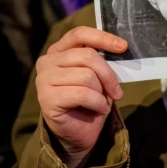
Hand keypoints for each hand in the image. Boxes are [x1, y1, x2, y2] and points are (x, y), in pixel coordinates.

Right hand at [36, 27, 126, 167]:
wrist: (78, 133)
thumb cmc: (89, 102)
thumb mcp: (98, 76)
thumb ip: (101, 61)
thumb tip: (120, 48)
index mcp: (58, 51)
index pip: (79, 34)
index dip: (102, 37)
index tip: (123, 46)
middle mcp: (47, 61)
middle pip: (87, 56)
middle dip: (108, 75)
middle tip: (116, 91)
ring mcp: (43, 80)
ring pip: (86, 76)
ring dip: (101, 92)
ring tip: (100, 102)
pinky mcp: (46, 98)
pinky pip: (82, 94)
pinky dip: (97, 103)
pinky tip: (96, 109)